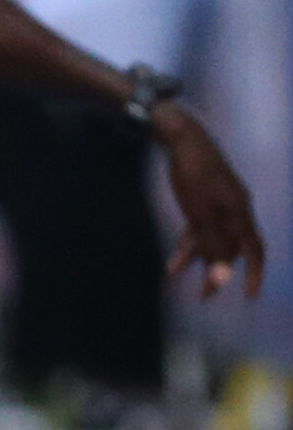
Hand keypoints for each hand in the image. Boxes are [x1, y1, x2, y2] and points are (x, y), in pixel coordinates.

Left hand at [154, 104, 265, 297]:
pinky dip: (188, 242)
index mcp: (241, 212)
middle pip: (231, 248)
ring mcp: (218, 203)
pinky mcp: (202, 197)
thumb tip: (222, 278)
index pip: (255, 250)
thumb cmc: (191, 171)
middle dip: (218, 271)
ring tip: (176, 274)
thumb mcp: (200, 212)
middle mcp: (234, 209)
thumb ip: (212, 245)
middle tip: (204, 295)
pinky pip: (199, 226)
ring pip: (211, 238)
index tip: (251, 297)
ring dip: (198, 258)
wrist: (178, 133)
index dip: (255, 275)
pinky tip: (173, 258)